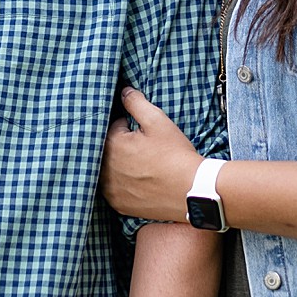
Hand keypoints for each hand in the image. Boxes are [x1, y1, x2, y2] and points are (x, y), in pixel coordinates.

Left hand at [101, 87, 205, 221]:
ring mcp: (110, 189)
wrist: (191, 190)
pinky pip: (112, 190)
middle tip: (143, 149)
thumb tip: (123, 92)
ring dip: (118, 166)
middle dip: (121, 146)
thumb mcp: (158, 121)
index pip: (112, 128)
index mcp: (112, 144)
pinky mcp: (118, 204)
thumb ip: (136, 103)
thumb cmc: (175, 154)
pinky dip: (121, 185)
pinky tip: (138, 182)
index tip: (142, 133)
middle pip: (107, 150)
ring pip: (107, 171)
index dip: (128, 127)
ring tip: (140, 165)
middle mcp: (105, 168)